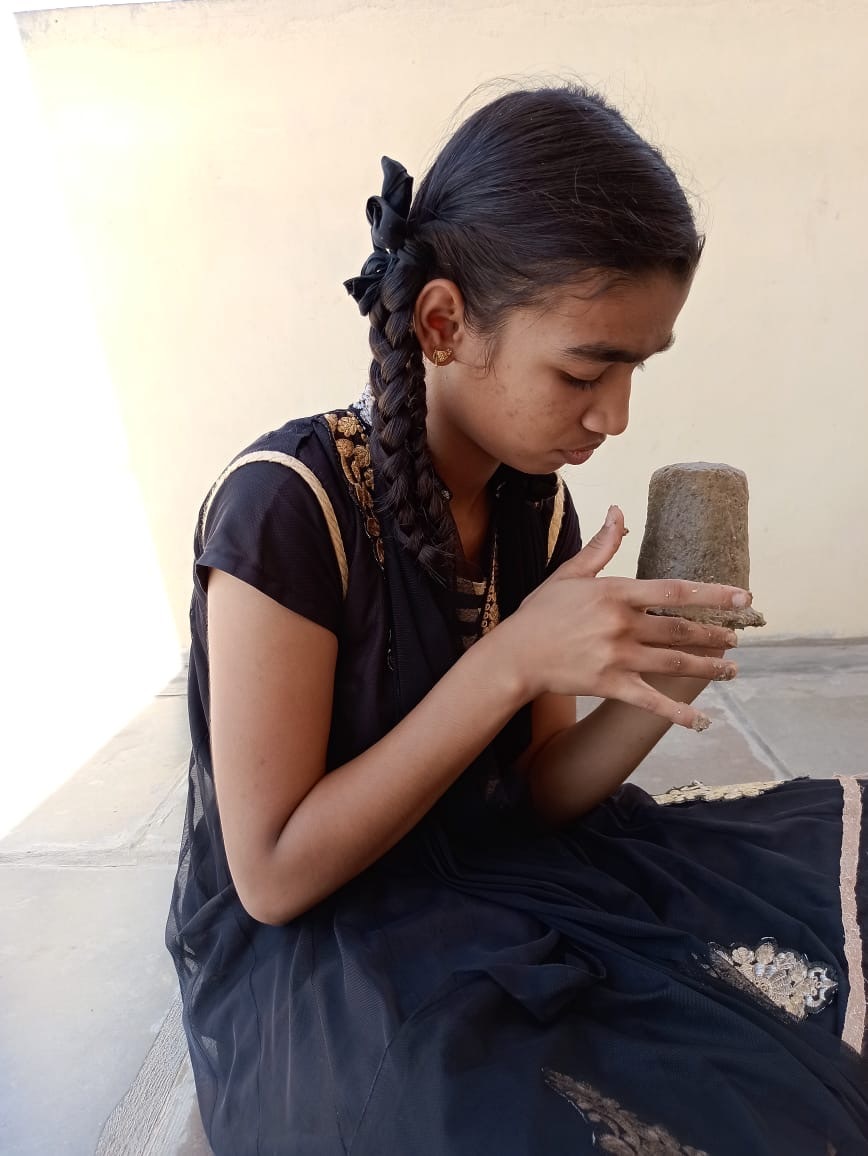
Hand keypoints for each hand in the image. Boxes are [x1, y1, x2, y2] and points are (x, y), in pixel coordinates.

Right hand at [495, 505, 744, 729]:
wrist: (515, 655)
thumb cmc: (541, 612)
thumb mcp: (570, 573)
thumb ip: (602, 545)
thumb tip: (618, 511)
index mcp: (615, 593)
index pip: (675, 590)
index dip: (714, 594)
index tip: (744, 598)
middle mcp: (622, 625)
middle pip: (681, 629)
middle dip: (715, 634)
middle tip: (737, 637)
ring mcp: (618, 657)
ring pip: (675, 662)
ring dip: (708, 666)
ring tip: (731, 668)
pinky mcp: (611, 685)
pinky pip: (652, 701)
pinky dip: (679, 713)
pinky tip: (702, 720)